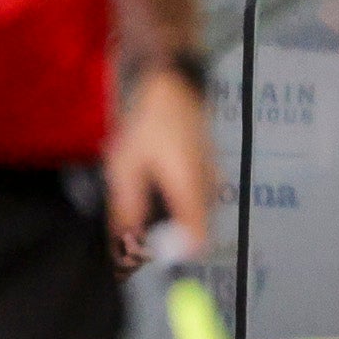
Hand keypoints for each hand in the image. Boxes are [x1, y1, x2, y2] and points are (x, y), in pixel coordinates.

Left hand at [106, 66, 212, 259]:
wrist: (171, 83)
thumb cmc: (145, 125)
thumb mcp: (124, 169)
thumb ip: (128, 210)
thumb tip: (128, 248)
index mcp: (190, 190)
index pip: (196, 241)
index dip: (173, 255)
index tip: (147, 254)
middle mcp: (209, 187)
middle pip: (195, 230)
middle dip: (166, 236)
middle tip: (133, 225)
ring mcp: (213, 176)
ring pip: (194, 214)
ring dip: (169, 217)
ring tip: (139, 199)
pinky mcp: (209, 166)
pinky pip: (195, 197)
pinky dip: (175, 201)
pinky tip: (153, 184)